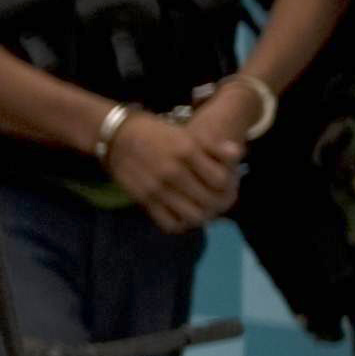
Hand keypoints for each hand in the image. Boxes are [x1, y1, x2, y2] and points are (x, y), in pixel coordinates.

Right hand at [104, 105, 241, 234]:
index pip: (220, 179)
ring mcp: (158, 189)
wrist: (116, 137)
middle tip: (220, 199)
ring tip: (205, 209)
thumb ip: (212, 146)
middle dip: (221, 202)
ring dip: (204, 215)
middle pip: (210, 201)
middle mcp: (174, 172)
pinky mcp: (145, 201)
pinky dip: (182, 223)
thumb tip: (238, 155)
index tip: (228, 183)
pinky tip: (184, 214)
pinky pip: (170, 223)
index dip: (230, 184)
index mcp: (187, 151)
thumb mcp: (185, 133)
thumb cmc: (155, 132)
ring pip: (194, 216)